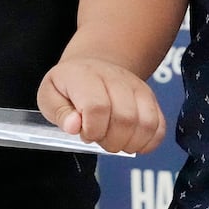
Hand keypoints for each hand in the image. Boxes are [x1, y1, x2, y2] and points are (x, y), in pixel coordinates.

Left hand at [37, 56, 166, 154]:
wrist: (93, 65)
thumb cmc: (69, 86)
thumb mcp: (49, 95)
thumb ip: (58, 113)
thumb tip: (74, 126)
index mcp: (85, 76)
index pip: (97, 107)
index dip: (92, 129)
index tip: (85, 133)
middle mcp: (115, 78)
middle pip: (125, 118)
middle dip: (110, 141)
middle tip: (99, 139)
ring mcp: (137, 87)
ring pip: (146, 123)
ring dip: (129, 143)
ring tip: (114, 142)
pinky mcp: (150, 98)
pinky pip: (159, 125)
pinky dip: (148, 142)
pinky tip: (132, 143)